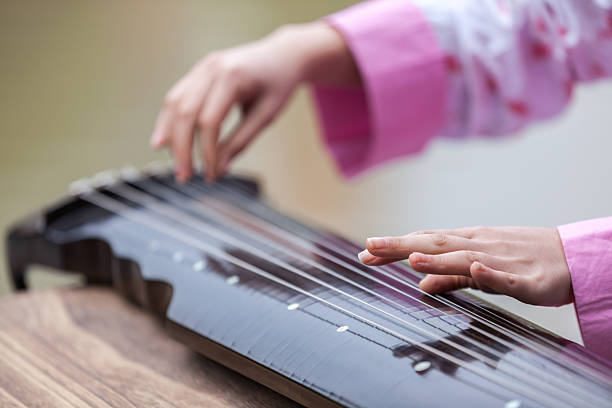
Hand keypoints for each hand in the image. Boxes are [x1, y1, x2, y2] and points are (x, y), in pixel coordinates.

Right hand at [151, 22, 358, 181]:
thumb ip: (241, 140)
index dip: (207, 151)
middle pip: (185, 112)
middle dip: (182, 148)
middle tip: (185, 177)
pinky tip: (164, 142)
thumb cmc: (279, 84)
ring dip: (169, 136)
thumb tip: (219, 168)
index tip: (211, 175)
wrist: (283, 54)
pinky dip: (169, 120)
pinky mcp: (198, 71)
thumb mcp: (267, 115)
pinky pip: (177, 96)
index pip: (210, 121)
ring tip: (174, 164)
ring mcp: (202, 67)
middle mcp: (212, 68)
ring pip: (174, 103)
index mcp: (232, 76)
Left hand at [358, 226, 572, 305]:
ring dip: (439, 257)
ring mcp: (501, 261)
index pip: (424, 242)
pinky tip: (476, 270)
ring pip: (466, 258)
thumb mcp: (478, 269)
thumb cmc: (521, 259)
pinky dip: (490, 273)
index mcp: (466, 244)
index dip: (395, 247)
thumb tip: (420, 285)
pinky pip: (508, 277)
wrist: (571, 256)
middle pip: (436, 244)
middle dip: (402, 246)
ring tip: (412, 258)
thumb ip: (450, 278)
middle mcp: (478, 247)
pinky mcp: (527, 279)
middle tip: (369, 248)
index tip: (365, 252)